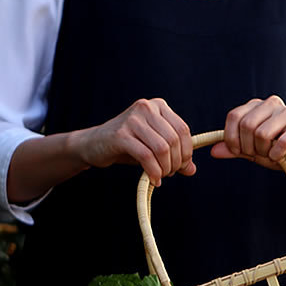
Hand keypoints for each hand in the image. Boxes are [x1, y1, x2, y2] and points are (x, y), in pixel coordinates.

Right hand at [71, 98, 194, 185]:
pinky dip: (153, 171)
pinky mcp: (120, 135)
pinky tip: (154, 179)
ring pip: (162, 148)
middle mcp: (146, 108)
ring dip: (165, 168)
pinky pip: (146, 156)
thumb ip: (174, 156)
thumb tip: (192, 170)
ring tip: (161, 176)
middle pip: (174, 139)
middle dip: (176, 162)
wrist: (93, 144)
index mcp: (158, 106)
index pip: (183, 129)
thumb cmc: (127, 145)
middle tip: (169, 173)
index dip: (186, 152)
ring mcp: (132, 120)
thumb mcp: (154, 147)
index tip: (182, 166)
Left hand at [210, 96, 285, 174]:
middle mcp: (272, 104)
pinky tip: (282, 157)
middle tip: (258, 154)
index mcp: (257, 106)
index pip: (234, 116)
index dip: (231, 138)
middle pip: (247, 125)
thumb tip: (213, 151)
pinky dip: (277, 155)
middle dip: (249, 147)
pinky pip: (280, 143)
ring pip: (262, 134)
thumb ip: (234, 149)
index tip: (238, 151)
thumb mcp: (252, 151)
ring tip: (271, 155)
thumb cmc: (279, 153)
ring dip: (264, 152)